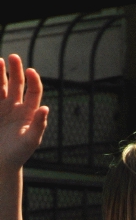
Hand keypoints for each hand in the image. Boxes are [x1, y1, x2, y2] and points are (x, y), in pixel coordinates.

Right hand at [0, 55, 47, 170]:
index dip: (33, 81)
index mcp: (30, 113)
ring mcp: (2, 107)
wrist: (0, 162)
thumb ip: (39, 125)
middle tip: (13, 57)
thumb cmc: (18, 154)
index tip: (30, 70)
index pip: (34, 92)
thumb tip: (46, 108)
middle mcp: (16, 107)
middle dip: (15, 70)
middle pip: (17, 84)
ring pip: (1, 86)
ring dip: (0, 73)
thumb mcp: (30, 141)